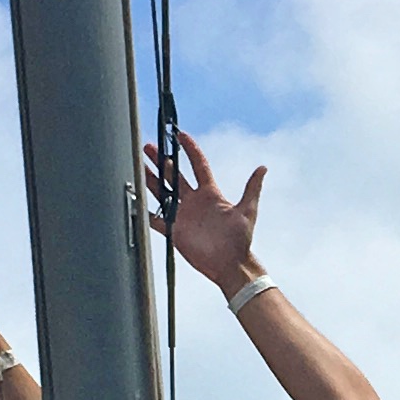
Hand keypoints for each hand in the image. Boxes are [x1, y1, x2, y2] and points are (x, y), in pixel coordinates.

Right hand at [143, 128, 265, 293]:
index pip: (198, 165)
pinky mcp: (175, 230)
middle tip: (148, 147)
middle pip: (174, 175)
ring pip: (162, 193)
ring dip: (151, 179)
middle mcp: (194, 201)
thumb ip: (252, 189)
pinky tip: (136, 201)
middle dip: (161, 160)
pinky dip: (147, 212)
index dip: (189, 149)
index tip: (179, 134)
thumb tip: (263, 168)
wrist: (230, 265)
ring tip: (137, 165)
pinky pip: (157, 219)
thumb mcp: (247, 211)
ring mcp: (183, 215)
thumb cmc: (240, 240)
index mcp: (210, 194)